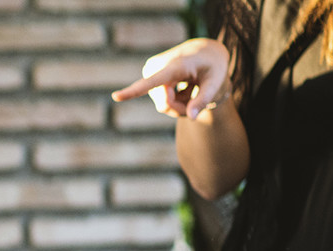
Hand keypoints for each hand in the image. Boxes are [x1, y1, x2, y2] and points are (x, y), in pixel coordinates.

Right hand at [111, 38, 230, 119]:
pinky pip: (159, 100)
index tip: (116, 96)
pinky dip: (173, 100)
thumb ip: (204, 100)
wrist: (204, 51)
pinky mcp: (148, 73)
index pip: (153, 81)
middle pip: (165, 104)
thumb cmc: (213, 65)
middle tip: (196, 101)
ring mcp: (151, 70)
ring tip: (190, 90)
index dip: (134, 91)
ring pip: (162, 104)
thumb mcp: (216, 81)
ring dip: (178, 104)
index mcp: (175, 66)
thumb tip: (191, 117)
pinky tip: (182, 87)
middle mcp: (158, 66)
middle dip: (180, 109)